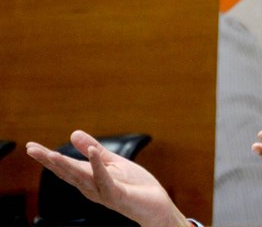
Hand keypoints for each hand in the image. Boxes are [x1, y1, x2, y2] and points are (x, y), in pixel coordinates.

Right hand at [26, 130, 188, 226]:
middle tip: (31, 149)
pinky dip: (99, 165)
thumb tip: (73, 134)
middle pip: (67, 172)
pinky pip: (106, 179)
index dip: (48, 157)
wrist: (155, 205)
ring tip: (52, 153)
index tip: (30, 146)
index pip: (65, 166)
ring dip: (67, 166)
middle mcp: (91, 187)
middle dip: (49, 161)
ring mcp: (103, 191)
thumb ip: (94, 149)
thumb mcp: (112, 162)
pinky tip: (93, 152)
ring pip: (82, 178)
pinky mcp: (118, 194)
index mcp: (89, 178)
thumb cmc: (134, 185)